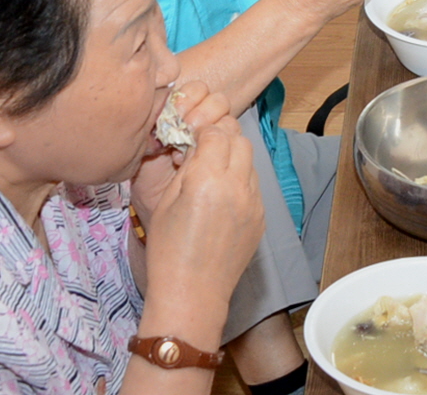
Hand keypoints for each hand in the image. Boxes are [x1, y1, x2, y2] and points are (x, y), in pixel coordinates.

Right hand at [133, 103, 263, 306]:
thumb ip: (186, 168)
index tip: (192, 139)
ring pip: (251, 162)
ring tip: (214, 176)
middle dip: (223, 139)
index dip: (203, 132)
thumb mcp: (165, 203)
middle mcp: (237, 186)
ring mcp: (254, 202)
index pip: (216, 133)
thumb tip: (197, 146)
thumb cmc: (168, 252)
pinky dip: (241, 182)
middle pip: (240, 140)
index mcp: (208, 180)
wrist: (192, 294)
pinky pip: (254, 186)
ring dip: (234, 159)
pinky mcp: (261, 218)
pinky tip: (223, 198)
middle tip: (205, 152)